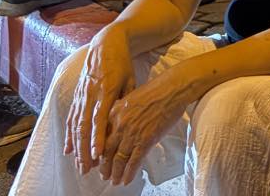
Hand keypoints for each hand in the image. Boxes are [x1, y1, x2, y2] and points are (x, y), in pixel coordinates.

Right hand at [63, 30, 135, 176]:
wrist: (106, 43)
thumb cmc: (122, 63)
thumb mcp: (130, 79)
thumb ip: (126, 100)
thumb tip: (126, 122)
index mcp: (106, 89)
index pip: (100, 119)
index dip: (97, 138)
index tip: (97, 155)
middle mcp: (90, 94)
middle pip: (84, 127)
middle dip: (84, 149)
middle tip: (86, 169)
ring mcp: (81, 95)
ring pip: (75, 125)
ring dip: (75, 146)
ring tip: (78, 164)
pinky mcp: (77, 95)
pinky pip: (71, 118)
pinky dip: (69, 135)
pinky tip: (68, 149)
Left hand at [98, 68, 190, 185]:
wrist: (172, 89)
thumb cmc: (156, 90)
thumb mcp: (129, 97)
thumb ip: (120, 112)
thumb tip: (116, 125)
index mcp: (113, 113)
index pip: (99, 138)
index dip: (97, 152)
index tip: (96, 160)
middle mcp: (119, 125)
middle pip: (106, 152)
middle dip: (104, 167)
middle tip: (104, 175)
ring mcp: (132, 133)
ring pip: (119, 159)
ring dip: (115, 173)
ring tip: (114, 180)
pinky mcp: (146, 140)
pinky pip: (134, 161)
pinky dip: (129, 173)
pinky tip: (127, 179)